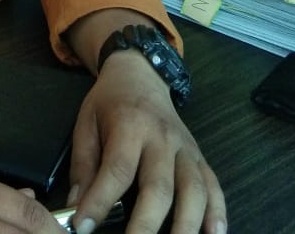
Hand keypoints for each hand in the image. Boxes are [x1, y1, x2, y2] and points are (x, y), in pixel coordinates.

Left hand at [63, 52, 226, 233]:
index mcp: (129, 125)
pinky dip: (218, 213)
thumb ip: (83, 166)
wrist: (141, 75)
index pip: (116, 169)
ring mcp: (186, 148)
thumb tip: (76, 208)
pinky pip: (214, 187)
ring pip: (194, 190)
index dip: (100, 202)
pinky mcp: (200, 157)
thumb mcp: (86, 124)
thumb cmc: (109, 104)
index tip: (83, 228)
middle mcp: (162, 138)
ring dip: (187, 225)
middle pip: (159, 187)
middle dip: (146, 225)